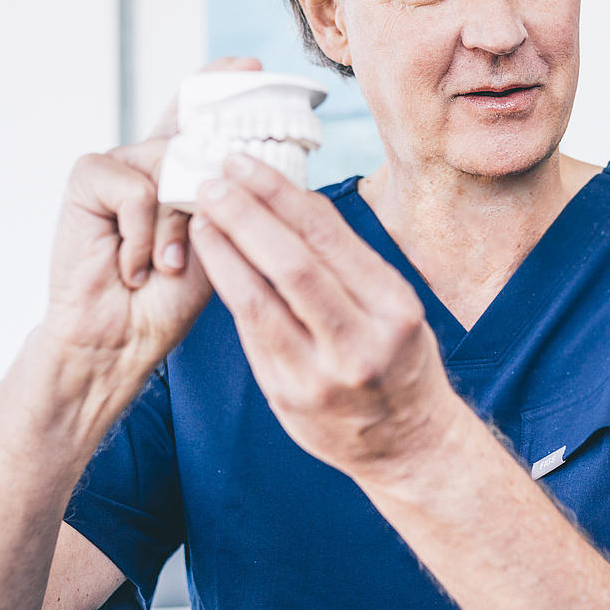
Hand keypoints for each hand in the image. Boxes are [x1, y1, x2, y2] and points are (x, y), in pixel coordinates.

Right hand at [41, 57, 260, 387]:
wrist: (122, 336)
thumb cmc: (175, 293)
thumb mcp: (221, 238)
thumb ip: (234, 197)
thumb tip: (261, 160)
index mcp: (187, 169)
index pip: (204, 113)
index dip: (223, 83)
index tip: (252, 65)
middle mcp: (156, 159)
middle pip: (192, 128)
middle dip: (215, 157)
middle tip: (215, 205)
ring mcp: (121, 163)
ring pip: (172, 165)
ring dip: (176, 225)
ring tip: (167, 265)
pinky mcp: (89, 176)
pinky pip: (136, 188)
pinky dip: (143, 234)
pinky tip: (134, 266)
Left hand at [188, 153, 460, 481]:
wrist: (409, 445)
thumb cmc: (402, 360)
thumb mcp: (398, 307)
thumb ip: (349, 265)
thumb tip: (292, 201)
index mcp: (394, 309)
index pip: (329, 238)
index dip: (280, 195)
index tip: (246, 164)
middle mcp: (359, 343)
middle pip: (291, 265)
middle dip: (246, 215)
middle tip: (212, 180)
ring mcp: (320, 376)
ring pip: (260, 302)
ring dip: (224, 252)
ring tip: (201, 217)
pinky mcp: (288, 398)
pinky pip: (251, 335)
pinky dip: (231, 291)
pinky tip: (214, 263)